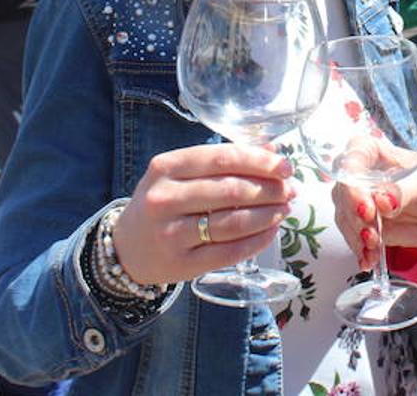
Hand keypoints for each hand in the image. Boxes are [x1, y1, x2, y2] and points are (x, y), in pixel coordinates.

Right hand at [110, 143, 295, 285]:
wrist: (127, 249)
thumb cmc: (163, 202)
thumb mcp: (181, 174)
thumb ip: (224, 160)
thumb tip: (273, 152)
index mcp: (166, 167)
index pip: (222, 158)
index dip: (259, 162)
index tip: (285, 166)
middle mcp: (165, 198)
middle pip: (231, 190)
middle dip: (270, 189)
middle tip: (290, 190)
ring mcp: (172, 233)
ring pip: (233, 222)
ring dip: (268, 215)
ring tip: (285, 209)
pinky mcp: (182, 264)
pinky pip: (230, 252)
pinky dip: (257, 241)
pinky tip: (272, 231)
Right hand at [332, 158, 416, 270]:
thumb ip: (403, 190)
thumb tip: (382, 200)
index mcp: (373, 152)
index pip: (353, 156)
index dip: (353, 180)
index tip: (365, 204)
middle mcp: (358, 174)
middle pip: (343, 190)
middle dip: (354, 215)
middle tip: (370, 231)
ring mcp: (355, 200)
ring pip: (344, 216)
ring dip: (357, 235)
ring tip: (374, 247)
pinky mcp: (358, 223)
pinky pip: (350, 236)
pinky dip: (360, 250)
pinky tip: (369, 260)